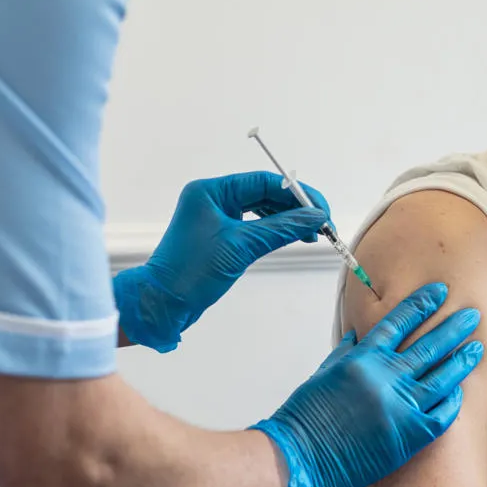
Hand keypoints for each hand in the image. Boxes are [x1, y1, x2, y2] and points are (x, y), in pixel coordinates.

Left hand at [114, 172, 329, 351]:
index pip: (264, 182)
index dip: (297, 194)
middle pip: (265, 194)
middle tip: (323, 223)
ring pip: (262, 210)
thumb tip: (316, 217)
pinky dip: (275, 231)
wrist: (163, 304)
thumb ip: (281, 229)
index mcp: (211, 191)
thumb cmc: (191, 272)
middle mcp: (213, 198)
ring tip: (312, 234)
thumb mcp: (241, 247)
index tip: (321, 209)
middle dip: (295, 208)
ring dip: (288, 220)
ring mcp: (216, 217)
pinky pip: (254, 225)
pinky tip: (293, 237)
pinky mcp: (220, 235)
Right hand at [249, 283, 482, 486]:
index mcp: (363, 358)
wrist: (299, 459)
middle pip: (429, 345)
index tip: (440, 292)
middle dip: (453, 327)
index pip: (399, 321)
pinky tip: (460, 392)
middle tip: (473, 315)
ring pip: (443, 377)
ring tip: (477, 349)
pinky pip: (442, 414)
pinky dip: (452, 402)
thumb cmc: (304, 418)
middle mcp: (385, 378)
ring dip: (462, 361)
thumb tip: (359, 334)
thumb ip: (345, 352)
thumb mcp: (323, 374)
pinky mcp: (409, 436)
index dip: (422, 304)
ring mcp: (401, 407)